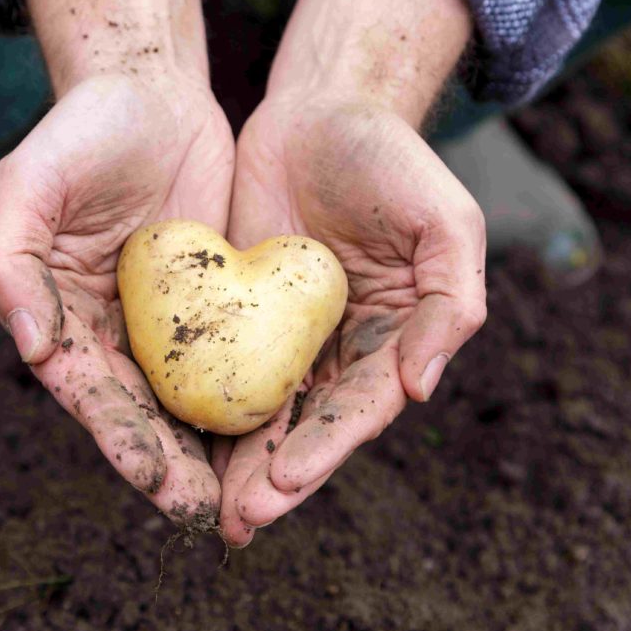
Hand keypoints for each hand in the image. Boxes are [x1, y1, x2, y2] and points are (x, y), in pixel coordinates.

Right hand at [0, 0, 234, 523]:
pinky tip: (280, 432)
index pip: (90, 393)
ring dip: (213, 450)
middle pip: (143, 412)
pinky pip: (236, 357)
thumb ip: (10, 262)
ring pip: (191, 399)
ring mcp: (168, 323)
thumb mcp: (27, 186)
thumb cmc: (81, 133)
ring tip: (245, 498)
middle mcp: (113, 332)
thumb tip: (30, 348)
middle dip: (172, 466)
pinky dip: (251, 396)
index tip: (155, 481)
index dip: (120, 439)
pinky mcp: (218, 304)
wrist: (152, 92)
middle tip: (208, 512)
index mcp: (61, 318)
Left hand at [216, 93, 485, 544]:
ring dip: (238, 462)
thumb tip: (421, 390)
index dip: (326, 449)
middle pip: (308, 428)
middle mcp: (342, 351)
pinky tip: (180, 442)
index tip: (286, 481)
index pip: (361, 409)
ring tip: (211, 509)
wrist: (320, 110)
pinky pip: (219, 366)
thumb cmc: (392, 161)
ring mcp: (288, 336)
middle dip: (276, 478)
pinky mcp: (239, 313)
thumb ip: (451, 305)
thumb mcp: (445, 224)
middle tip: (239, 520)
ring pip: (261, 412)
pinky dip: (205, 406)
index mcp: (395, 341)